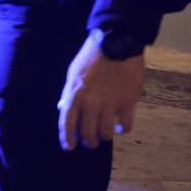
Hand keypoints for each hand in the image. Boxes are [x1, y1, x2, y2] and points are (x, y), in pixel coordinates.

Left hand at [56, 30, 144, 149]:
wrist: (116, 42)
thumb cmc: (92, 57)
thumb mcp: (73, 73)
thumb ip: (68, 92)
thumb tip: (62, 108)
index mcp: (75, 94)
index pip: (67, 122)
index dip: (67, 137)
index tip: (69, 147)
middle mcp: (91, 102)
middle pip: (88, 132)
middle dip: (89, 141)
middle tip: (91, 143)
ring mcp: (110, 103)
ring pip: (106, 132)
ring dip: (105, 136)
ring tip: (105, 135)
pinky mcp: (128, 101)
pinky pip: (126, 125)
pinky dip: (123, 129)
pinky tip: (121, 126)